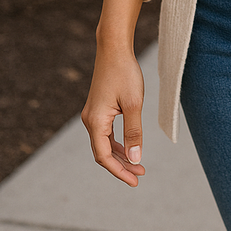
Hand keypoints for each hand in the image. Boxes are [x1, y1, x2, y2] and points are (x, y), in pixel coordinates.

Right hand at [81, 0, 145, 186]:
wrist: (114, 48)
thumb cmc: (125, 73)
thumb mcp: (134, 104)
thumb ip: (134, 132)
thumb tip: (135, 159)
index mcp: (95, 122)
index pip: (104, 156)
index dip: (119, 171)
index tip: (135, 181)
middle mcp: (90, 120)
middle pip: (103, 153)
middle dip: (122, 166)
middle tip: (140, 175)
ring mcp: (93, 115)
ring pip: (104, 144)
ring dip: (120, 155)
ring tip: (138, 165)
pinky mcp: (98, 109)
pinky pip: (106, 133)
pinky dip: (117, 143)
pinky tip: (130, 147)